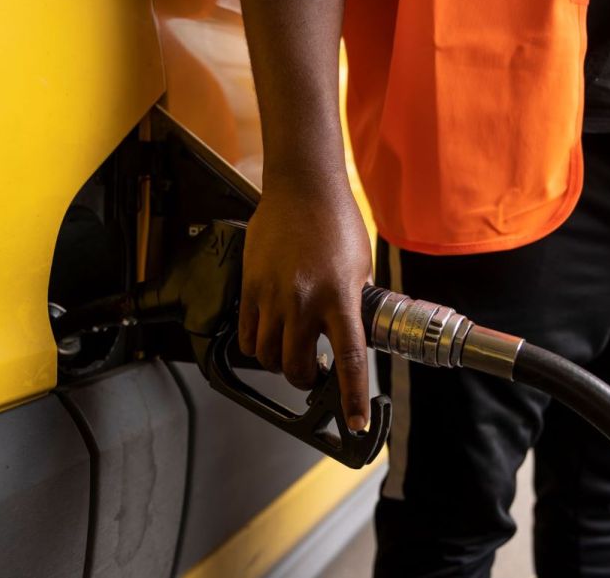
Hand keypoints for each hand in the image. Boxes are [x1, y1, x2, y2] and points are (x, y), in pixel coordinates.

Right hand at [238, 175, 372, 430]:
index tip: (356, 421)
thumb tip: (351, 332)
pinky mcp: (250, 286)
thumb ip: (354, 303)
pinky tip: (270, 336)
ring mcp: (273, 295)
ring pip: (267, 356)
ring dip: (280, 364)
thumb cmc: (337, 222)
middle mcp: (305, 301)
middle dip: (306, 381)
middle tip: (314, 375)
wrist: (302, 188)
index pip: (349, 360)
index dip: (352, 397)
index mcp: (340, 298)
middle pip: (296, 367)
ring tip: (292, 353)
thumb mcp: (361, 268)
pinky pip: (248, 333)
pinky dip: (258, 345)